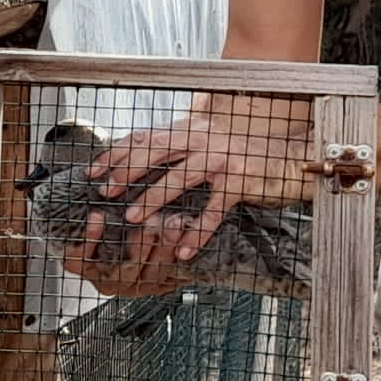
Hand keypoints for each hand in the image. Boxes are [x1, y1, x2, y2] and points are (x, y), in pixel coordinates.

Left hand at [63, 209, 195, 296]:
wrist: (79, 232)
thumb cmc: (125, 232)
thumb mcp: (155, 236)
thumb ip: (172, 235)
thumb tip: (195, 223)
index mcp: (150, 281)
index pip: (168, 272)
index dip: (176, 250)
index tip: (184, 227)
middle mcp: (127, 284)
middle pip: (148, 272)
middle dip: (160, 246)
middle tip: (168, 222)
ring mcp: (102, 277)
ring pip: (122, 267)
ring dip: (134, 244)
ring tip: (140, 222)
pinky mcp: (77, 266)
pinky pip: (83, 256)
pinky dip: (91, 237)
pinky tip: (98, 218)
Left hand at [81, 112, 311, 267]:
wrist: (289, 159)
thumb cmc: (242, 157)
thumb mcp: (206, 147)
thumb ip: (178, 151)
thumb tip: (139, 163)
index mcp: (190, 130)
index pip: (145, 138)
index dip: (116, 153)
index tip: (92, 170)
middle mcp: (203, 139)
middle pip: (155, 152)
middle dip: (126, 172)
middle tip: (105, 192)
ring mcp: (222, 159)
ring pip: (179, 179)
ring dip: (152, 200)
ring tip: (131, 219)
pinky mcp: (240, 182)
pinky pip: (213, 211)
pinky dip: (197, 233)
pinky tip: (183, 251)